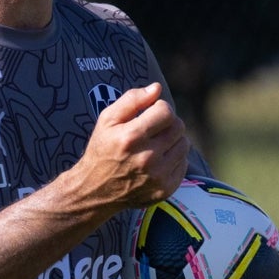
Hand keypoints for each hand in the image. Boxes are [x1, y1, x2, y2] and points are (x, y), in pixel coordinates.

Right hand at [72, 82, 190, 208]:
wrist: (94, 190)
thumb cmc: (101, 150)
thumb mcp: (106, 120)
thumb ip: (132, 100)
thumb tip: (157, 88)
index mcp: (131, 138)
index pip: (166, 111)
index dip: (159, 107)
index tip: (150, 112)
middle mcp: (147, 158)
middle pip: (178, 127)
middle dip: (167, 123)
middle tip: (153, 128)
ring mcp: (158, 176)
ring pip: (184, 145)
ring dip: (173, 140)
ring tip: (156, 144)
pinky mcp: (165, 188)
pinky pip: (183, 164)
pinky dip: (174, 159)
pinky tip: (158, 160)